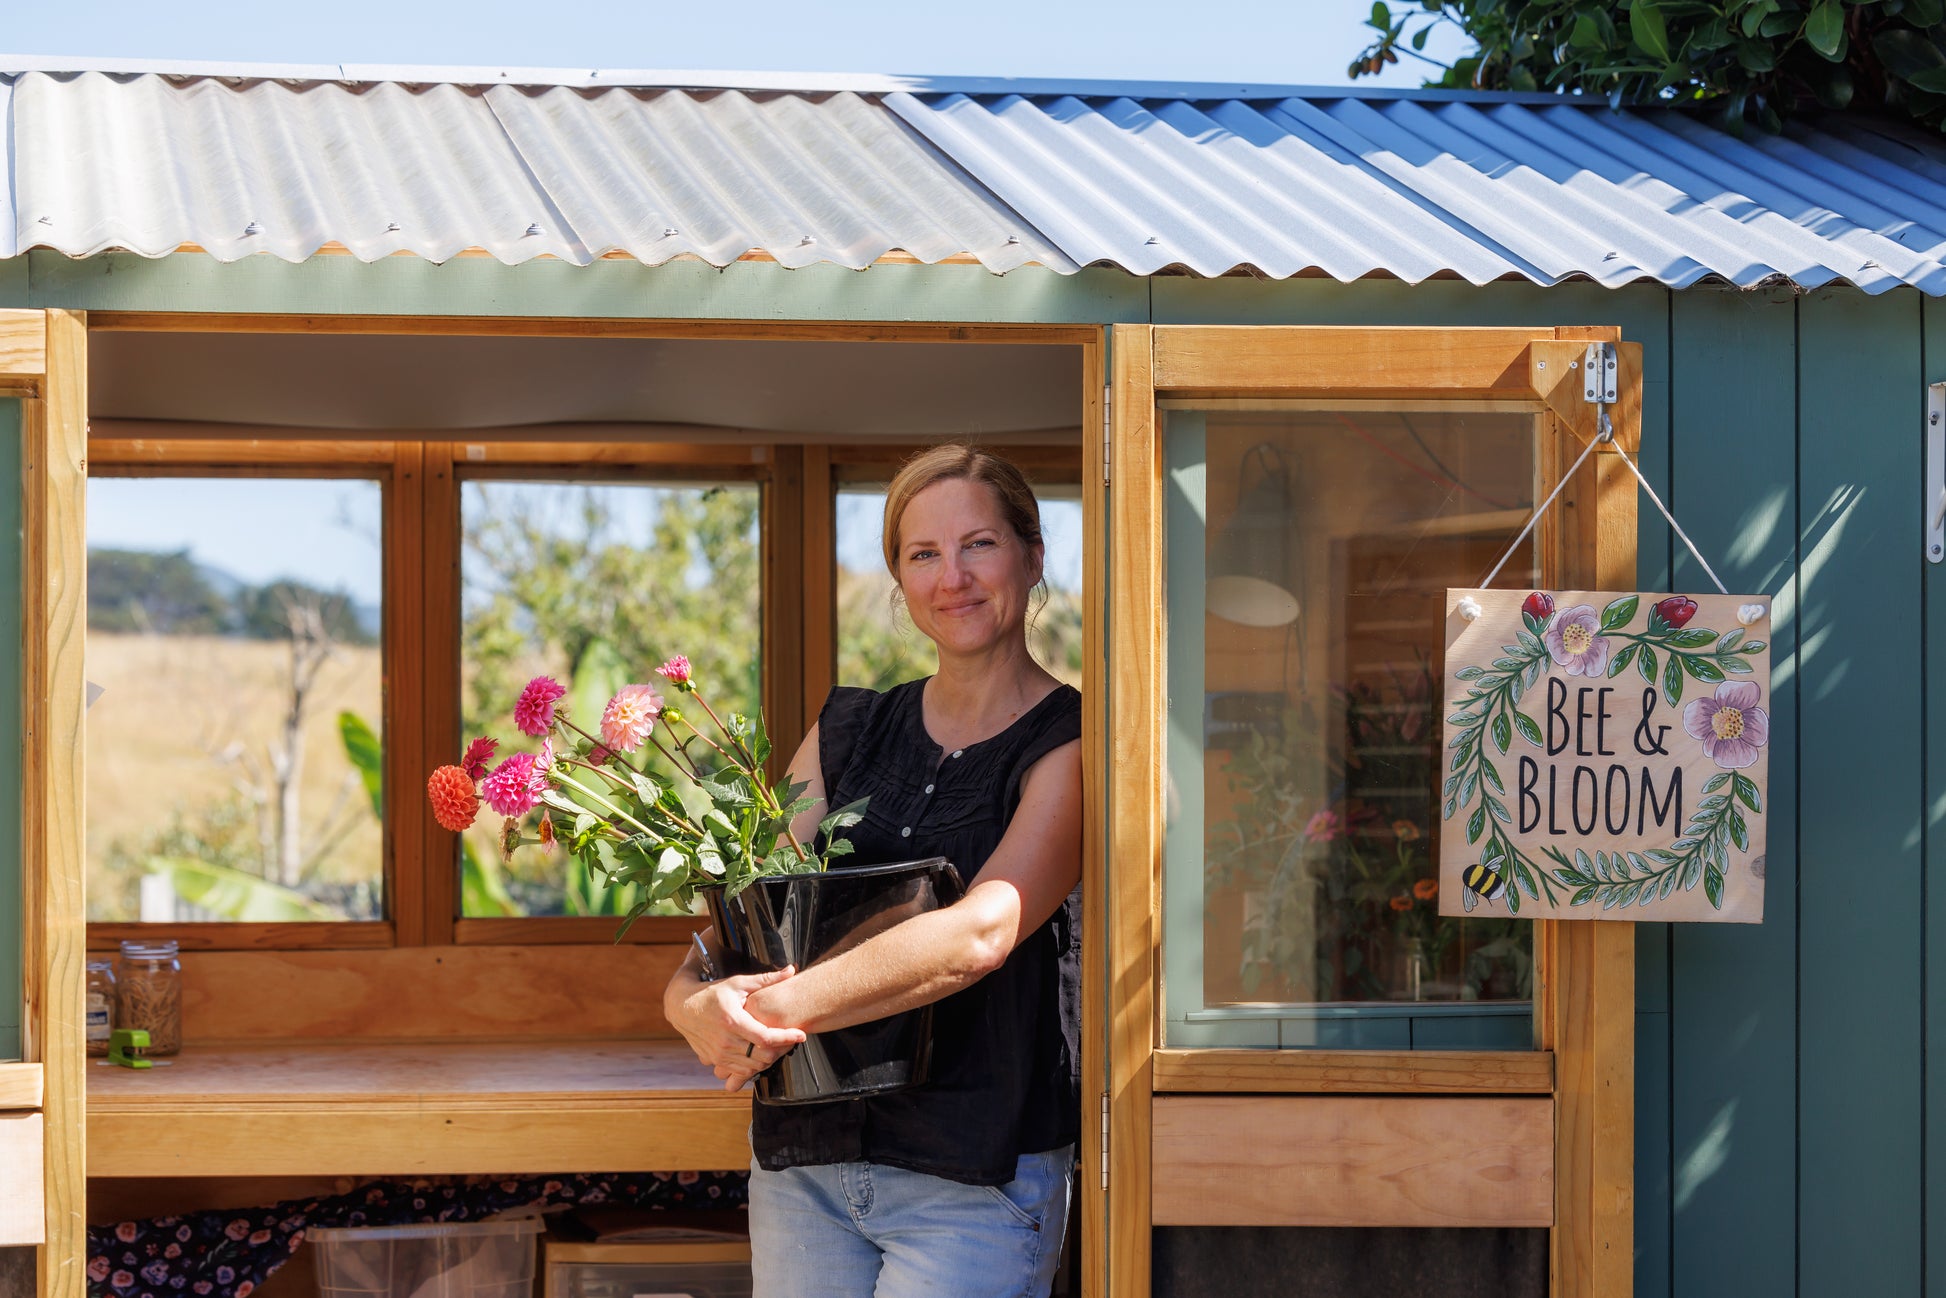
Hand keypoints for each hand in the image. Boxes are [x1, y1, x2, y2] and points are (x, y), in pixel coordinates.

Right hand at [669, 966, 805, 1082]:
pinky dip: (755, 1066)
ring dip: (770, 1059)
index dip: (787, 1038)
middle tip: (791, 1038)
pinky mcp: (715, 1061)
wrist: (683, 1008)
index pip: (766, 1038)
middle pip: (763, 1056)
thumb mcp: (738, 983)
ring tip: (779, 1046)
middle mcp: (725, 1041)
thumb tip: (792, 969)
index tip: (801, 1034)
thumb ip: (766, 979)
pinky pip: (741, 1071)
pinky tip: (761, 1054)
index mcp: (733, 1021)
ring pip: (754, 1067)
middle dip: (782, 1049)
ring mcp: (719, 1054)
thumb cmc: (713, 993)